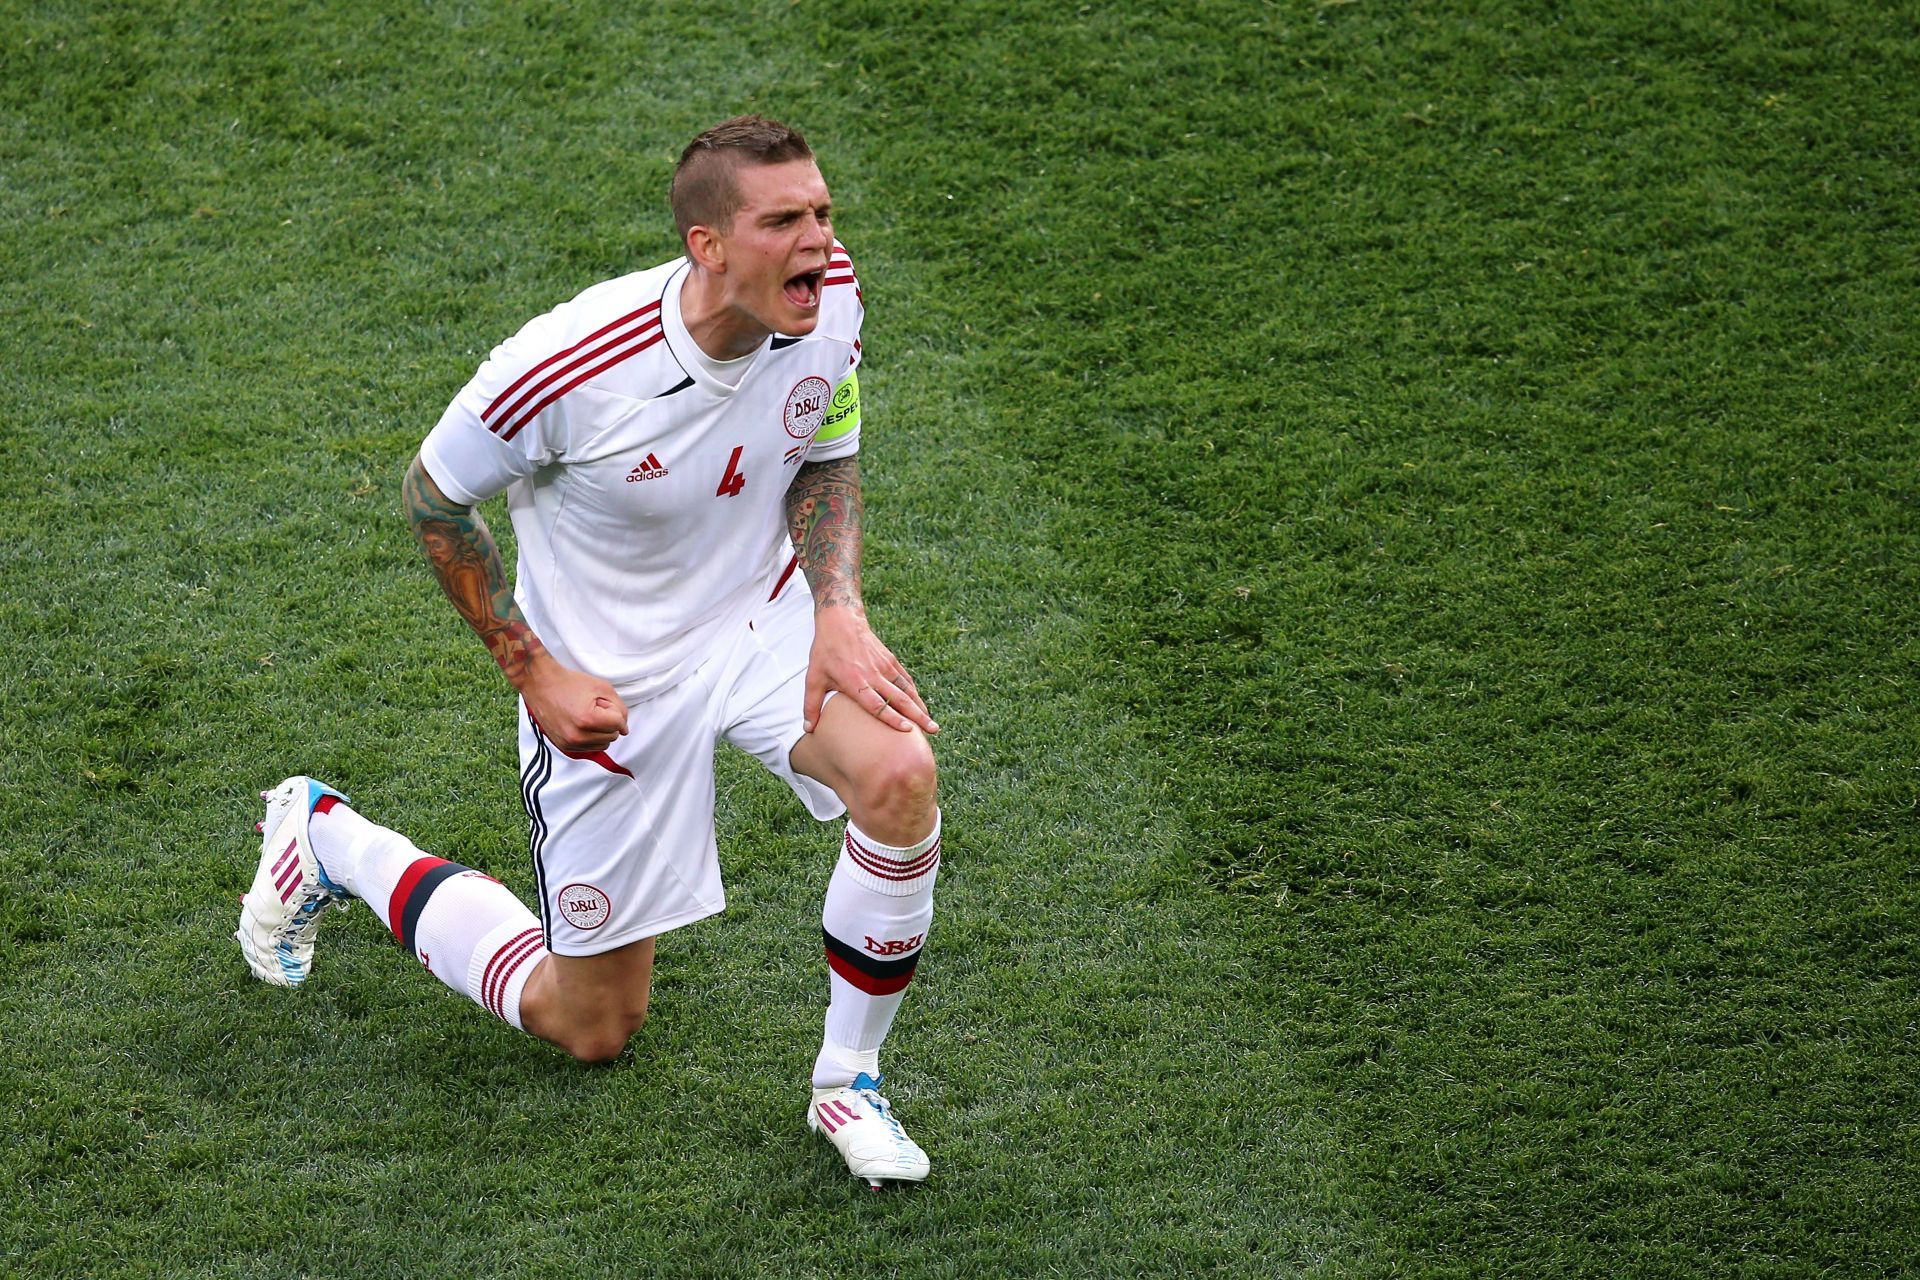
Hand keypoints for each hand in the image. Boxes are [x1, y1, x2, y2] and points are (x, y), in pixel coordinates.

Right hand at [517, 653, 628, 752]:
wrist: (541, 684)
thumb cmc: (569, 683)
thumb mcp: (602, 688)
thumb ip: (620, 708)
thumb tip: (625, 727)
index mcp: (588, 720)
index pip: (619, 724)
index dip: (615, 710)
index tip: (602, 702)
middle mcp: (578, 735)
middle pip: (613, 736)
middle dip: (608, 721)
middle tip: (593, 707)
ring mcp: (570, 743)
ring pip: (604, 744)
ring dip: (601, 731)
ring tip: (586, 715)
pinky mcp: (564, 746)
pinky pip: (590, 747)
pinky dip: (592, 737)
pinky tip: (581, 723)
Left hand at [804, 606, 938, 735]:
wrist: (841, 621)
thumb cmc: (825, 651)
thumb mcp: (813, 677)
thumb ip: (811, 704)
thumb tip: (808, 729)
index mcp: (855, 682)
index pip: (877, 704)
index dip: (892, 717)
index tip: (906, 730)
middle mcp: (873, 675)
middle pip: (899, 699)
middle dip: (917, 716)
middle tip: (933, 730)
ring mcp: (884, 666)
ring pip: (907, 690)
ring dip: (920, 707)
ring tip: (932, 724)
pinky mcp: (890, 660)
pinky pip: (905, 679)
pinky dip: (915, 693)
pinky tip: (921, 705)